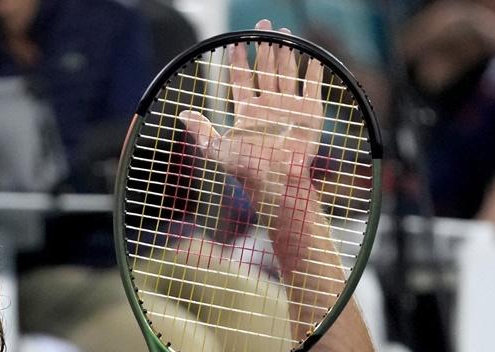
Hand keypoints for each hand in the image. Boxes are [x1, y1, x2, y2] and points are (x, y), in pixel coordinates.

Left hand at [178, 20, 327, 278]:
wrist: (278, 184)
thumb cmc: (248, 171)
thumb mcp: (219, 151)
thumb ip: (202, 132)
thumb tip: (181, 114)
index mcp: (247, 111)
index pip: (240, 77)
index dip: (238, 59)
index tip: (235, 40)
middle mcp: (268, 105)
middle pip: (265, 69)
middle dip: (264, 46)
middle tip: (262, 24)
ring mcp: (290, 107)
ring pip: (287, 72)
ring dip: (286, 52)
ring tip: (283, 32)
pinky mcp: (310, 112)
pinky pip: (312, 85)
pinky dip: (312, 70)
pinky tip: (311, 55)